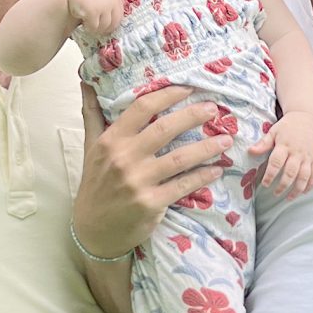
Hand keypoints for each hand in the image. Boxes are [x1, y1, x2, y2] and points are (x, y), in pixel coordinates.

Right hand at [65, 0, 130, 43]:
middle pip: (114, 24)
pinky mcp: (94, 11)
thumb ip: (109, 4)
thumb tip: (113, 23)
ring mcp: (103, 5)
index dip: (112, 24)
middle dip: (105, 28)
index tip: (105, 27)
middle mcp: (112, 0)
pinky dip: (88, 27)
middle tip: (96, 27)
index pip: (120, 16)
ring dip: (96, 28)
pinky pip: (94, 27)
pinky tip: (83, 20)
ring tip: (88, 22)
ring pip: (104, 27)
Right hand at [75, 82, 228, 253]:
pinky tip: (217, 170)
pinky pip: (183, 185)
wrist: (92, 230)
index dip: (168, 95)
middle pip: (165, 129)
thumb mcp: (89, 148)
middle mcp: (124, 158)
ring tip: (226, 139)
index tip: (189, 89)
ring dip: (207, 147)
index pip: (142, 108)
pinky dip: (202, 176)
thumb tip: (86, 82)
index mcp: (111, 140)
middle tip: (214, 109)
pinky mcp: (151, 203)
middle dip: (193, 116)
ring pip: (180, 158)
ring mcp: (138, 182)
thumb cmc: (95, 185)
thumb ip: (92, 114)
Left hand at [251, 113, 312, 198]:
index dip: (270, 175)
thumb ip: (263, 143)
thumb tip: (250, 151)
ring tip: (289, 198)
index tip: (265, 184)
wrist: (306, 117)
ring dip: (297, 189)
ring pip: (304, 176)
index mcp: (284, 146)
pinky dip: (310, 184)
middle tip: (275, 193)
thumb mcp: (273, 131)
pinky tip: (304, 192)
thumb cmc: (287, 126)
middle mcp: (297, 153)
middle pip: (291, 172)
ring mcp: (307, 156)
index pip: (276, 162)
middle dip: (283, 185)